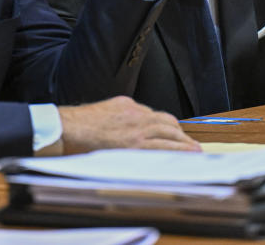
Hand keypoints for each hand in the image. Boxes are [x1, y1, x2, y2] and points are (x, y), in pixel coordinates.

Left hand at [57, 96, 200, 154]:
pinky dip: (155, 118)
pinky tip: (157, 123)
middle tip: (195, 148)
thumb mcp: (114, 161)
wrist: (67, 128)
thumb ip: (137, 158)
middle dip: (185, 140)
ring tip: (181, 136)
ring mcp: (132, 112)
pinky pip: (147, 110)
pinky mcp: (125, 103)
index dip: (186, 151)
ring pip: (162, 118)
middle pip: (171, 131)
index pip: (170, 146)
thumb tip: (155, 160)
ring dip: (175, 128)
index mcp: (136, 144)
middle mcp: (138, 127)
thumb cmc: (86, 150)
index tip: (197, 154)